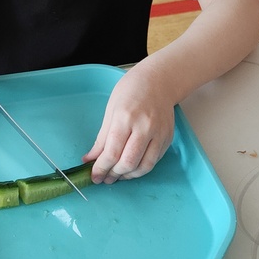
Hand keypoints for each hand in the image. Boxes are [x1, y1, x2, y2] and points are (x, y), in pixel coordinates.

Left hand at [82, 62, 175, 183]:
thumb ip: (102, 138)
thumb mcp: (110, 110)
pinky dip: (141, 169)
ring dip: (128, 176)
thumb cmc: (131, 91)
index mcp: (125, 118)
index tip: (94, 176)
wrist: (159, 81)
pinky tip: (130, 168)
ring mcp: (159, 134)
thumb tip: (90, 159)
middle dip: (114, 174)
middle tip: (104, 178)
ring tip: (117, 176)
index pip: (112, 152)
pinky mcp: (168, 138)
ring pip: (144, 167)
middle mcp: (144, 127)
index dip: (101, 168)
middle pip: (128, 163)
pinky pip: (154, 161)